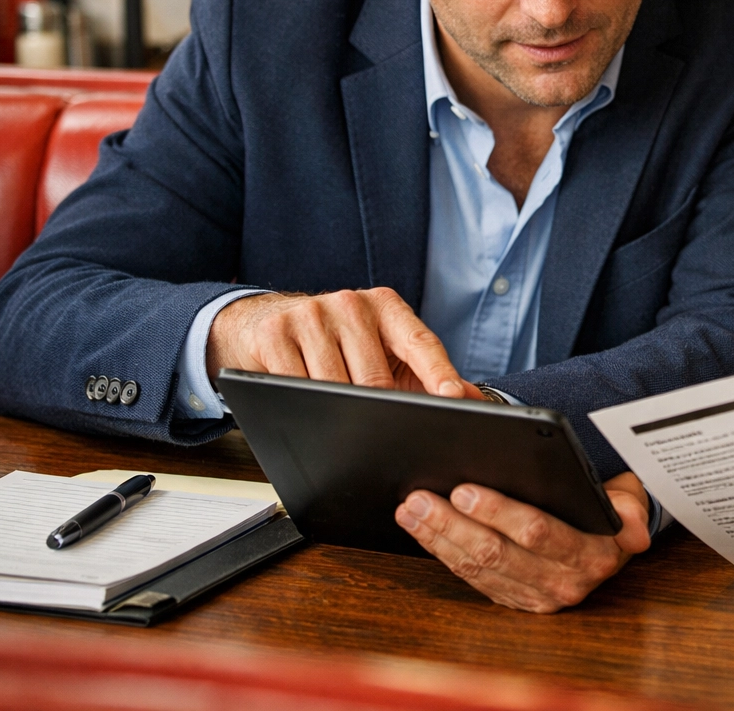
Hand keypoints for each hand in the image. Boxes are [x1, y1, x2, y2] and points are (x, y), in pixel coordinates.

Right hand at [206, 287, 485, 399]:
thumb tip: (469, 399)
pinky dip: (305, 407)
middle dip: (380, 411)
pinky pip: (296, 387)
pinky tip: (305, 405)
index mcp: (386, 306)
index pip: (421, 343)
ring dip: (339, 412)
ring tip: (338, 415)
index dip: (439, 374)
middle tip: (382, 429)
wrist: (264, 320)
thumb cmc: (338, 341)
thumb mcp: (385, 350)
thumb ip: (427, 374)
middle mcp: (350, 304)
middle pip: (375, 379)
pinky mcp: (275, 334)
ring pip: (335, 388)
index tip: (451, 400)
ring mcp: (310, 315)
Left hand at [394, 471, 653, 611]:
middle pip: (496, 552)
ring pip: (476, 567)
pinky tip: (420, 526)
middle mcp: (561, 583)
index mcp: (590, 556)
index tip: (465, 490)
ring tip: (411, 507)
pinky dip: (440, 549)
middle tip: (422, 497)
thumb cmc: (610, 511)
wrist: (609, 546)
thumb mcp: (631, 501)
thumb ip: (631, 510)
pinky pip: (470, 577)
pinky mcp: (512, 599)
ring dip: (439, 536)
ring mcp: (534, 595)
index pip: (537, 532)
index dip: (498, 513)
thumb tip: (633, 531)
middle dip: (454, 524)